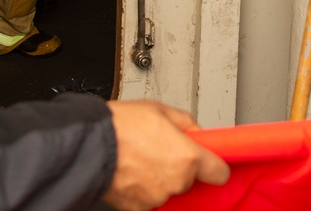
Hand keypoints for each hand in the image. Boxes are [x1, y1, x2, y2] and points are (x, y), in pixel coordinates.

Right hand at [101, 100, 229, 210]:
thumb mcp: (160, 110)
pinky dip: (143, 187)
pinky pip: (149, 197)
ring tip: (141, 157)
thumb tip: (198, 132)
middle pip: (190, 178)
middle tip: (161, 149)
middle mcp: (177, 182)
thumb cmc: (122, 125)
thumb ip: (187, 123)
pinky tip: (132, 170)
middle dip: (179, 166)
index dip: (214, 164)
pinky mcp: (139, 207)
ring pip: (168, 188)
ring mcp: (157, 197)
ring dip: (160, 177)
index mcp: (188, 158)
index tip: (210, 161)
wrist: (90, 145)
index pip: (219, 172)